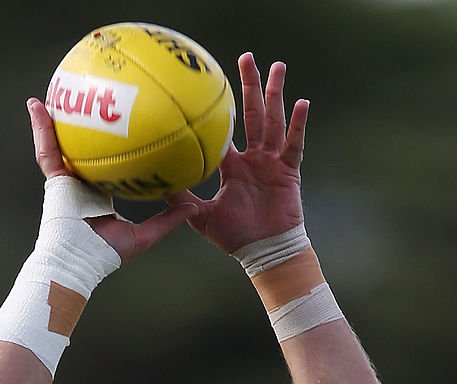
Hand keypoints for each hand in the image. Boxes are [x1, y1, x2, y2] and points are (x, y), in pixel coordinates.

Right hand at [26, 98, 193, 261]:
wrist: (78, 262)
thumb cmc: (106, 255)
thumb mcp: (144, 236)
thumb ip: (167, 221)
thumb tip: (193, 208)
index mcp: (98, 195)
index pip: (106, 166)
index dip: (112, 149)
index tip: (121, 130)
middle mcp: (80, 185)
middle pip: (82, 149)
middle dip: (83, 127)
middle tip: (89, 101)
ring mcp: (65, 181)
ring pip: (61, 144)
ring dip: (56, 119)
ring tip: (56, 90)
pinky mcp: (54, 180)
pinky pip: (46, 150)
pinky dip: (40, 128)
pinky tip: (36, 105)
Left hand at [168, 54, 308, 252]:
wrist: (263, 252)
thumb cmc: (234, 237)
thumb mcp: (201, 217)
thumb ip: (182, 200)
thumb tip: (155, 187)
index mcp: (233, 166)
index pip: (227, 132)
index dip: (221, 111)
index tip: (213, 85)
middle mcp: (253, 158)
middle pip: (252, 115)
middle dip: (250, 86)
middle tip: (246, 57)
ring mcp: (272, 162)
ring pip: (273, 121)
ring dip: (276, 94)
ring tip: (277, 67)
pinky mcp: (288, 171)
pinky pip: (293, 144)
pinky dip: (298, 125)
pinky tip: (301, 104)